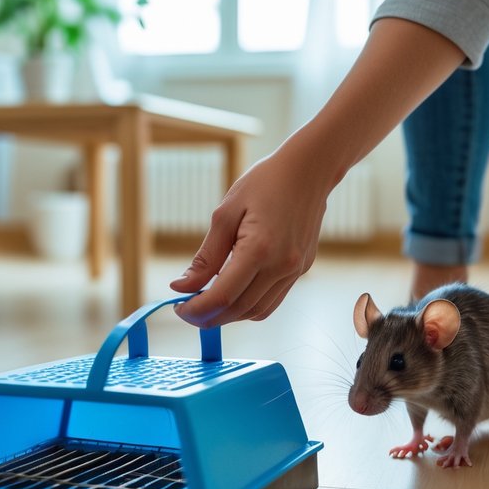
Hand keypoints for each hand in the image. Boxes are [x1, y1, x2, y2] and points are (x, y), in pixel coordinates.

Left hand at [169, 146, 330, 326]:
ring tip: (208, 302)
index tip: (179, 307)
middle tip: (188, 309)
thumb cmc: (265, 183)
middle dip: (209, 317)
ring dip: (229, 315)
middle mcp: (281, 266)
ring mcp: (294, 271)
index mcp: (259, 249)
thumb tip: (181, 287)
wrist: (309, 171)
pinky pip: (272, 301)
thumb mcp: (225, 214)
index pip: (222, 297)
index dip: (196, 309)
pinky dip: (249, 306)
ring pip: (256, 312)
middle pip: (238, 310)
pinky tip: (234, 293)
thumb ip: (205, 257)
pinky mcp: (301, 270)